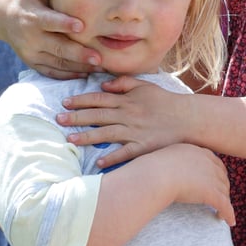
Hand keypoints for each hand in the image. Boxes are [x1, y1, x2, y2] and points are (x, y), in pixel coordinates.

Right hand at [6, 0, 103, 77]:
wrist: (3, 19)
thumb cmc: (25, 0)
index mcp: (32, 18)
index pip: (49, 22)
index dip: (64, 24)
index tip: (82, 27)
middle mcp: (30, 38)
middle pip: (57, 47)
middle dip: (78, 53)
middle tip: (98, 57)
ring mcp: (31, 53)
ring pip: (57, 62)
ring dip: (79, 66)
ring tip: (99, 66)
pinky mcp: (32, 64)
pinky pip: (51, 72)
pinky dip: (68, 75)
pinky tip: (86, 74)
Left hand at [57, 76, 192, 164]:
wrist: (187, 118)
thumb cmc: (166, 102)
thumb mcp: (145, 85)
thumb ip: (124, 83)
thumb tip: (103, 85)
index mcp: (127, 100)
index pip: (98, 99)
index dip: (80, 101)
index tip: (65, 103)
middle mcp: (127, 115)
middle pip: (97, 116)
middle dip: (76, 118)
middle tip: (58, 119)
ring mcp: (134, 132)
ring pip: (106, 134)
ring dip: (87, 137)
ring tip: (69, 141)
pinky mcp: (143, 147)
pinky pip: (125, 153)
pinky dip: (112, 158)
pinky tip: (98, 163)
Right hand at [154, 142, 234, 225]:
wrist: (155, 176)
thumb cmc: (151, 170)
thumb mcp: (162, 160)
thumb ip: (169, 164)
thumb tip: (161, 171)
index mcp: (196, 151)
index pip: (213, 162)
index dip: (217, 173)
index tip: (215, 181)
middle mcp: (207, 162)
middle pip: (222, 176)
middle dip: (223, 188)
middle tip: (221, 198)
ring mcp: (211, 177)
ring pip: (224, 191)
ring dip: (226, 202)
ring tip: (223, 212)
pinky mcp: (211, 192)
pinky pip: (225, 205)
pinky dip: (229, 214)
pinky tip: (229, 221)